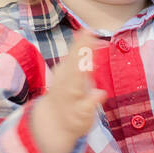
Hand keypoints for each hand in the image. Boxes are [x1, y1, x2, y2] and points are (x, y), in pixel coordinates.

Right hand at [31, 30, 107, 152]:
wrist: (53, 123)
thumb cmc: (67, 94)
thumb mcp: (71, 72)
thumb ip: (81, 55)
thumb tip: (88, 32)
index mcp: (66, 71)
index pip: (73, 55)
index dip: (81, 43)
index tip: (89, 30)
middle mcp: (67, 83)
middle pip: (73, 66)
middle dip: (80, 52)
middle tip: (89, 37)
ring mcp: (72, 99)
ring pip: (75, 85)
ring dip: (82, 73)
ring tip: (91, 62)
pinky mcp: (80, 114)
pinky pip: (86, 107)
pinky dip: (92, 100)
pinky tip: (100, 94)